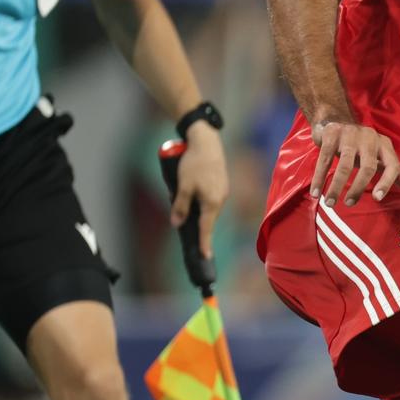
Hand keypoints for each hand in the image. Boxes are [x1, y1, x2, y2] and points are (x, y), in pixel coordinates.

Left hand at [172, 121, 229, 258]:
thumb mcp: (183, 186)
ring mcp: (222, 192)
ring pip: (207, 207)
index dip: (204, 244)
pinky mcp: (221, 184)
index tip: (205, 257)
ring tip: (183, 190)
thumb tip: (177, 224)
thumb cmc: (195, 163)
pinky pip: (210, 198)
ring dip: (196, 206)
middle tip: (179, 210)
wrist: (206, 142)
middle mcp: (220, 200)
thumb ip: (180, 206)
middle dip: (194, 219)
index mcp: (212, 203)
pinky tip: (192, 185)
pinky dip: (201, 198)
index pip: (207, 229)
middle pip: (206, 218)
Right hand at [310, 119, 399, 207]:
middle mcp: (370, 138)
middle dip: (358, 188)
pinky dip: (320, 178)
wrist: (335, 120)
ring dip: (336, 187)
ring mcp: (350, 134)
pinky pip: (325, 159)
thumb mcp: (377, 154)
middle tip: (349, 204)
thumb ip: (391, 168)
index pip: (392, 165)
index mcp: (384, 144)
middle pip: (368, 167)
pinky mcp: (332, 134)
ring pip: (345, 165)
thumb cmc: (359, 145)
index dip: (387, 182)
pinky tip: (316, 192)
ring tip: (330, 203)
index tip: (377, 198)